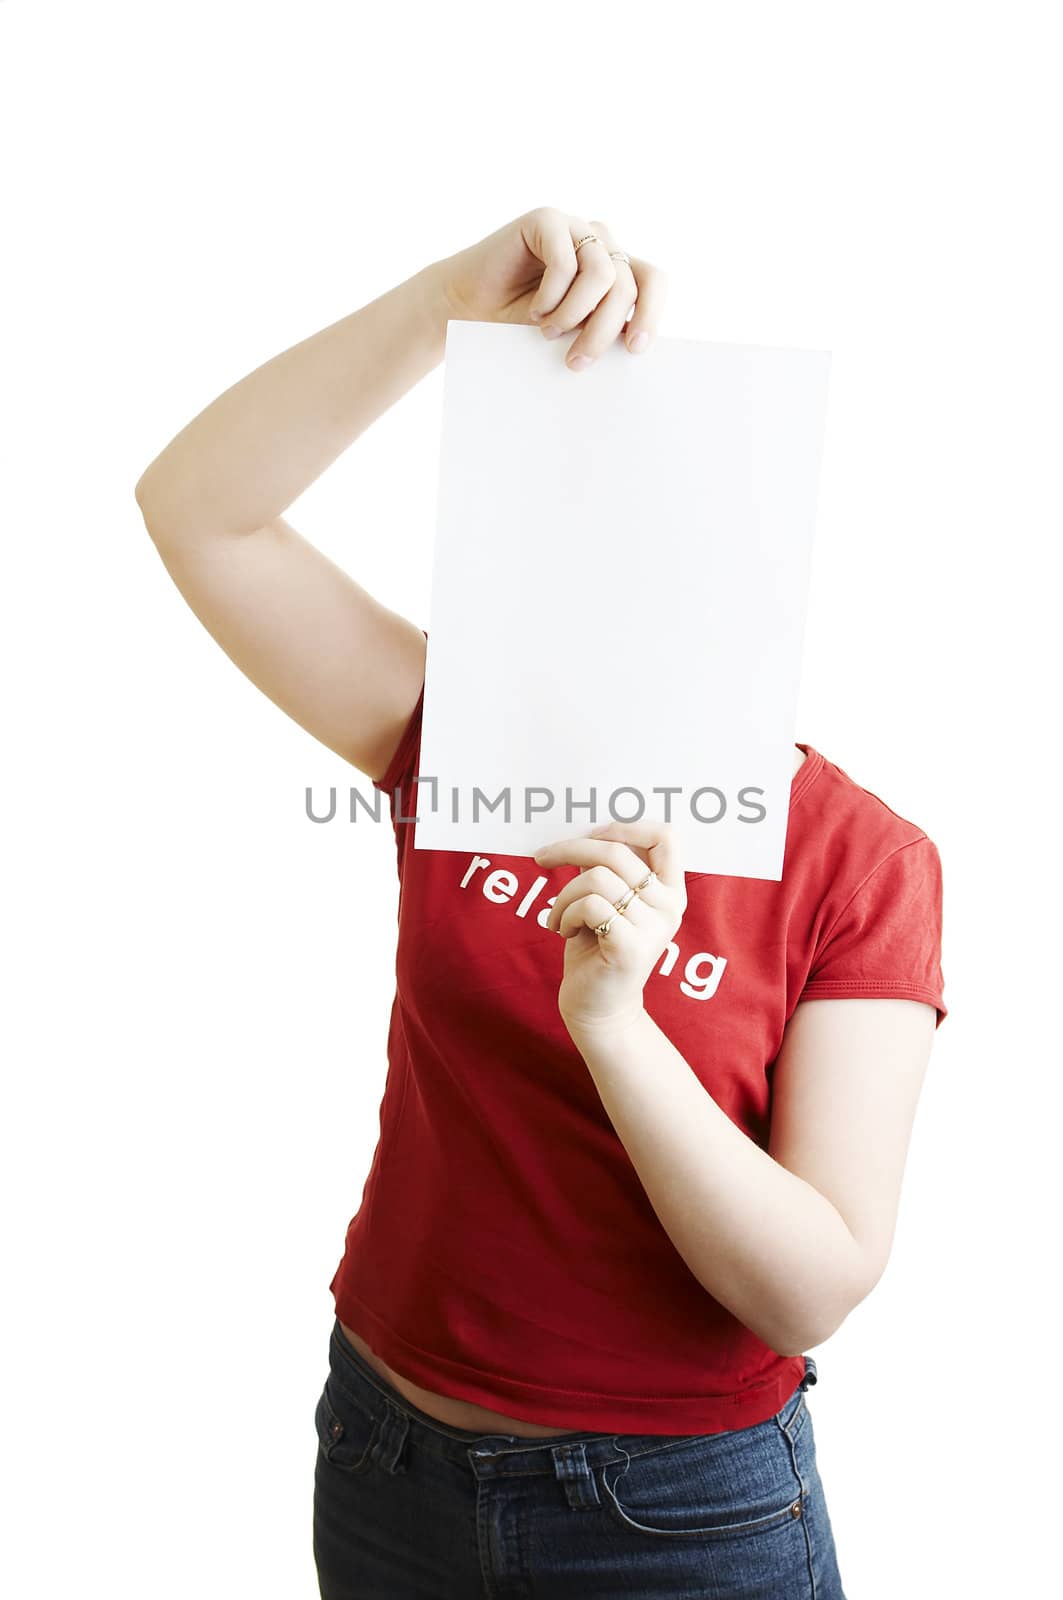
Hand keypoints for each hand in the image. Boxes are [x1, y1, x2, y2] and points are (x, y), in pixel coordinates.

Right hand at [433, 205, 665, 367]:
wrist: (469, 307)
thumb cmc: (519, 323)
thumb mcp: (571, 332)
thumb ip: (600, 327)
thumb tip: (630, 345)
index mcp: (614, 268)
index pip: (652, 280)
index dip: (651, 313)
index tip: (634, 348)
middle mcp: (599, 243)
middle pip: (625, 285)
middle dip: (602, 330)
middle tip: (577, 362)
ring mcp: (574, 228)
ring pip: (602, 274)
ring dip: (575, 314)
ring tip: (548, 333)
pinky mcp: (547, 219)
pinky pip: (565, 262)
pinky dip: (552, 296)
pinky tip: (536, 310)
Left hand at [533, 819, 687, 1034]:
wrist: (597, 1006)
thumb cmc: (596, 947)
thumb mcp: (603, 899)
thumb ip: (602, 867)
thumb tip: (586, 833)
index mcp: (669, 890)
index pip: (664, 836)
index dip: (624, 827)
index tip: (591, 837)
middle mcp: (669, 907)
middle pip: (616, 852)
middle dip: (570, 850)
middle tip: (542, 858)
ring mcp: (653, 929)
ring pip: (596, 879)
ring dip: (563, 895)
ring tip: (558, 917)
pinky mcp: (630, 948)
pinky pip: (589, 906)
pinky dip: (564, 915)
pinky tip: (563, 931)